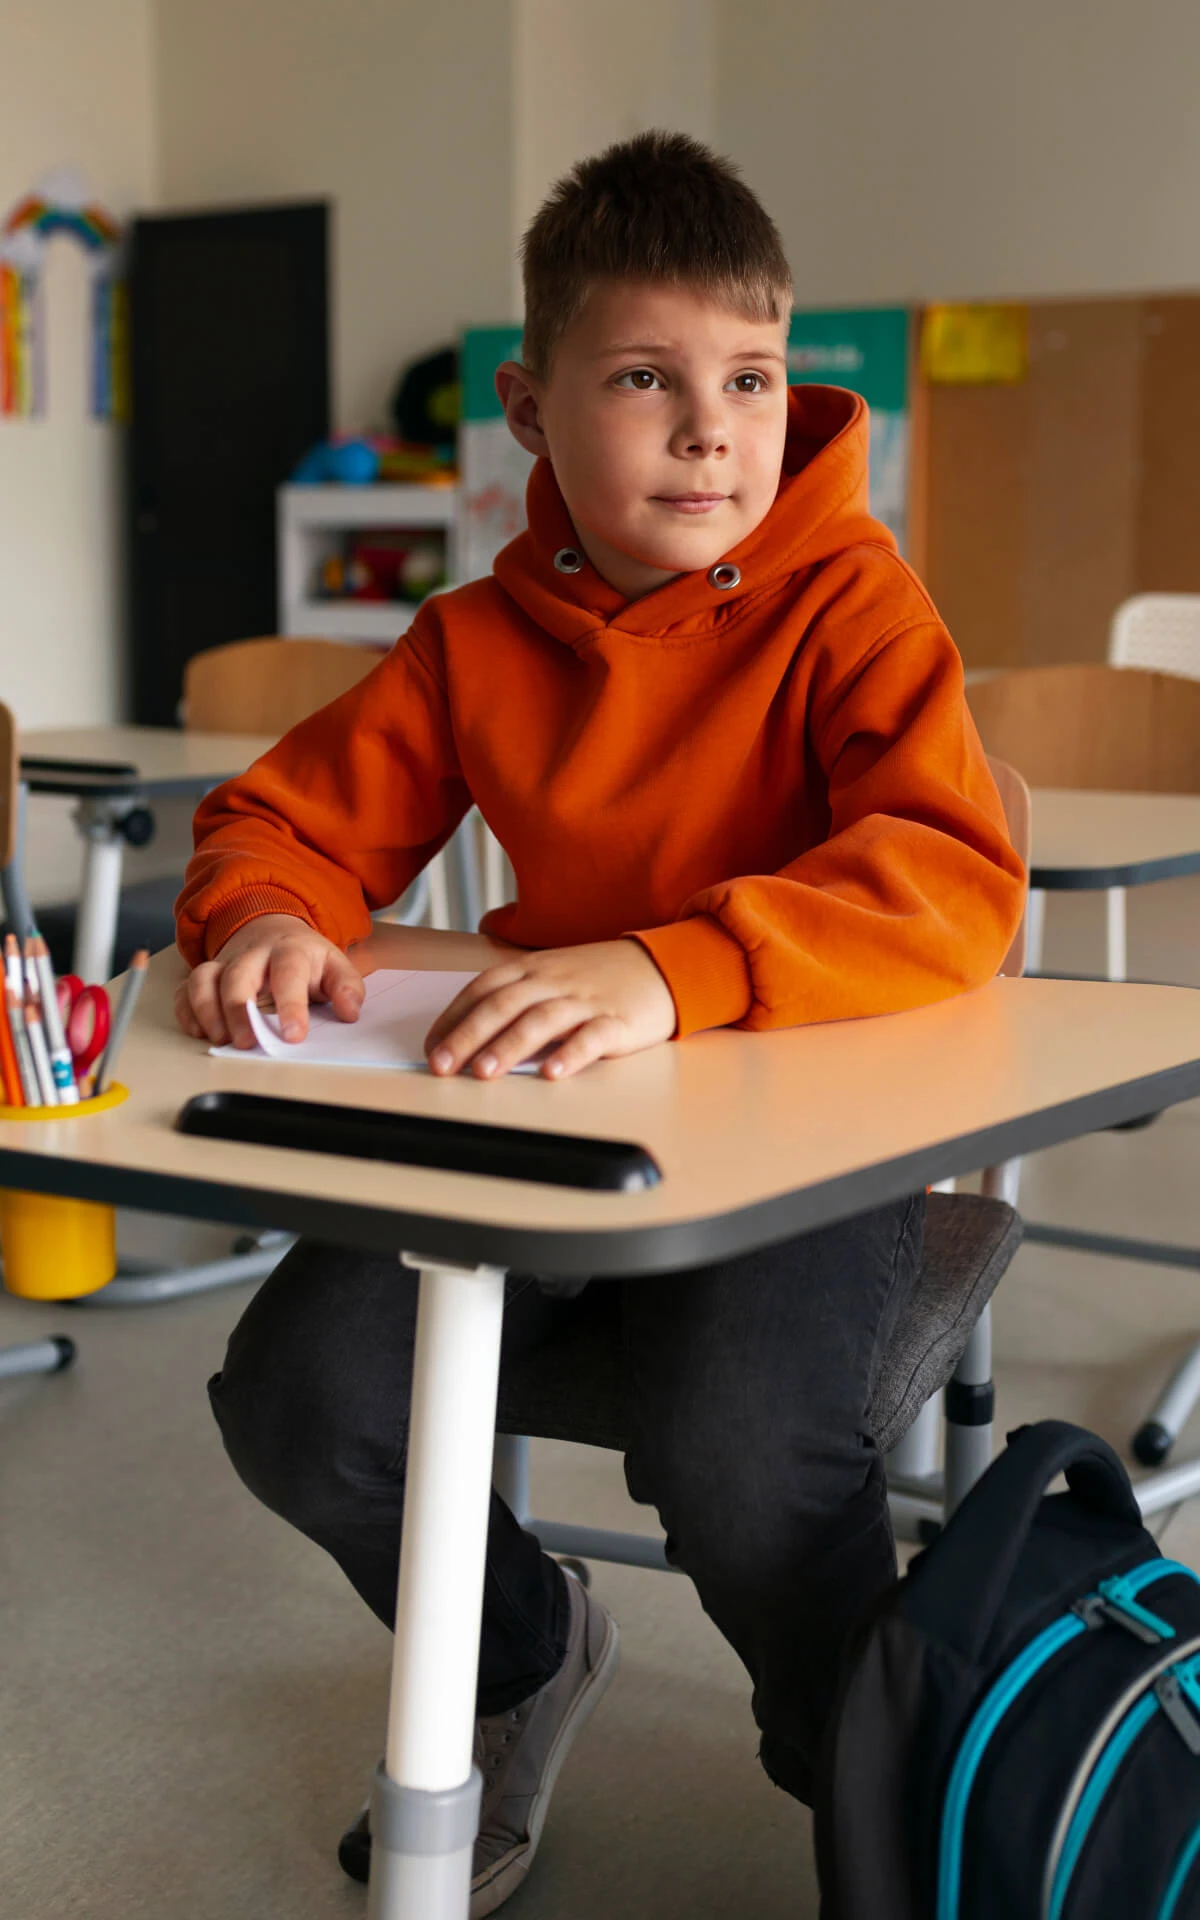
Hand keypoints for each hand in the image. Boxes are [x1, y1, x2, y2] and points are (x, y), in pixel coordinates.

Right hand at [174, 914, 364, 1047]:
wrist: (271, 928)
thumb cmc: (304, 957)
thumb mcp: (334, 965)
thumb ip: (347, 987)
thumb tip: (350, 1011)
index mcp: (289, 950)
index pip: (288, 972)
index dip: (291, 1004)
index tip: (294, 1035)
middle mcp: (252, 954)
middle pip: (238, 975)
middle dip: (238, 1010)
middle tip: (248, 1043)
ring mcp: (224, 963)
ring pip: (204, 979)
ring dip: (207, 1009)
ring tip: (220, 1039)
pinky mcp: (206, 975)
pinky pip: (186, 989)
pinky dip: (187, 1010)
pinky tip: (198, 1031)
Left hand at [424, 938, 676, 1080]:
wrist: (660, 967)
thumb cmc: (597, 978)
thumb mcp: (551, 975)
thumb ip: (514, 997)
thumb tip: (467, 1034)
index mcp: (532, 969)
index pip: (482, 990)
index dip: (453, 1018)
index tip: (430, 1047)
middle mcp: (554, 981)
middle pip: (503, 1005)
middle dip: (468, 1035)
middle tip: (442, 1065)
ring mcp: (585, 1000)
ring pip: (540, 1020)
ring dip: (509, 1046)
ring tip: (484, 1072)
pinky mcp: (617, 1021)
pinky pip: (591, 1037)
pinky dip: (570, 1054)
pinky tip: (552, 1073)